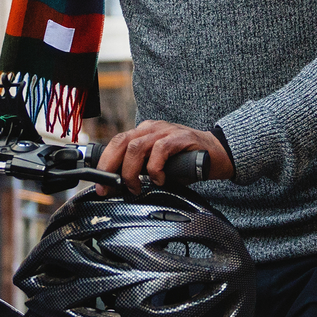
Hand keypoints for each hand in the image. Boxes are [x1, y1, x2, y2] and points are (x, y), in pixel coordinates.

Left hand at [96, 120, 234, 194]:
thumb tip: (118, 187)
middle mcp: (152, 128)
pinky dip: (155, 168)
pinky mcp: (181, 137)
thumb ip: (140, 171)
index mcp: (144, 133)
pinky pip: (160, 149)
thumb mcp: (158, 166)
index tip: (100, 184)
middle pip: (121, 141)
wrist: (217, 154)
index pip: (116, 142)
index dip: (104, 162)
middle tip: (108, 186)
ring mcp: (166, 131)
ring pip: (136, 146)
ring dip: (131, 171)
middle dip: (110, 165)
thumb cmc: (186, 161)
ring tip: (136, 187)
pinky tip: (159, 179)